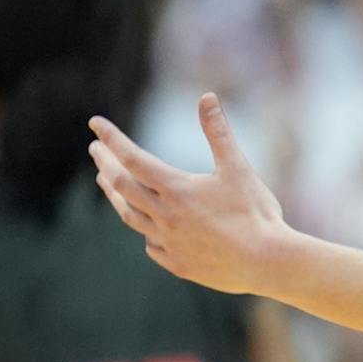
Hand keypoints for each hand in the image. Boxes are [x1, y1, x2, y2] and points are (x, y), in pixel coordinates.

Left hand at [88, 94, 287, 294]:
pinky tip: (148, 229)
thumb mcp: (238, 168)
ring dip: (115, 195)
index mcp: (176, 189)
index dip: (112, 138)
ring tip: (107, 183)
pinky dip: (145, 230)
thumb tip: (206, 97)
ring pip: (130, 216)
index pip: (132, 157)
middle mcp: (164, 215)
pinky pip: (151, 244)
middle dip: (105, 164)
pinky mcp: (178, 263)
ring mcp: (168, 242)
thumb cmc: (256, 213)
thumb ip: (218, 133)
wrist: (266, 262)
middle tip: (96, 150)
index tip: (96, 124)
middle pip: (121, 186)